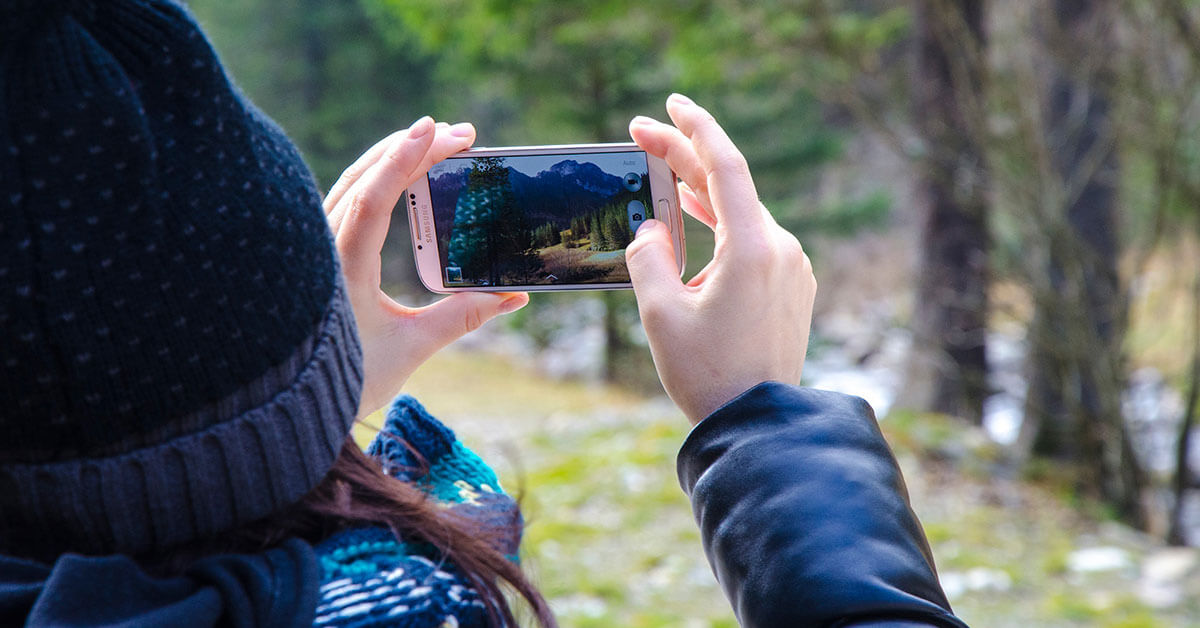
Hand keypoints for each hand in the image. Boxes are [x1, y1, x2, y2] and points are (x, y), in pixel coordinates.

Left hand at [324, 117, 528, 418]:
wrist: (290, 406)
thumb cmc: (349, 379)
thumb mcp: (412, 348)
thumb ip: (462, 317)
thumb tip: (513, 296)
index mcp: (343, 269)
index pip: (374, 199)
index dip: (405, 159)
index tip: (436, 129)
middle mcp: (323, 250)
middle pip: (364, 179)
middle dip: (411, 148)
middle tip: (460, 134)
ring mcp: (317, 248)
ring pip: (352, 184)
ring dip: (392, 158)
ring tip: (433, 141)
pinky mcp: (319, 254)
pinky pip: (346, 201)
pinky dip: (375, 179)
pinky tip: (397, 173)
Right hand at [626, 94, 815, 424]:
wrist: (759, 424)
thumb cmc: (708, 374)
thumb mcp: (660, 314)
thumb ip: (649, 258)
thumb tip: (652, 228)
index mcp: (753, 248)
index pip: (725, 166)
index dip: (695, 128)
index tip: (671, 105)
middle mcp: (782, 249)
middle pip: (729, 187)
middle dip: (685, 159)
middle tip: (643, 135)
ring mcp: (792, 268)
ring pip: (741, 215)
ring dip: (701, 194)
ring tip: (663, 176)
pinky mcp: (792, 288)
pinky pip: (753, 242)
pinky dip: (721, 227)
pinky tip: (694, 227)